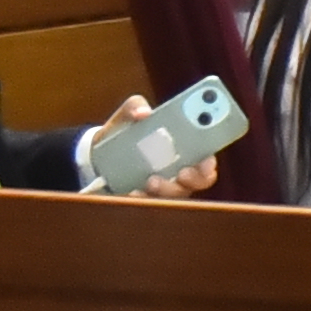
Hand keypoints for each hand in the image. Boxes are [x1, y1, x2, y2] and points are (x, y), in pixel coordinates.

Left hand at [94, 96, 220, 198]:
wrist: (97, 153)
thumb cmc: (124, 130)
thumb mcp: (129, 114)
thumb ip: (135, 106)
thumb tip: (143, 113)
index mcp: (184, 147)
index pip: (207, 158)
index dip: (212, 159)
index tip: (206, 159)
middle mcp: (180, 169)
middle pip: (200, 181)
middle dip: (196, 178)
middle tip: (183, 172)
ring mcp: (164, 186)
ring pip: (177, 194)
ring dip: (168, 189)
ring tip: (151, 180)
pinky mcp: (144, 197)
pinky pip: (149, 203)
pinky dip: (144, 198)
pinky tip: (133, 191)